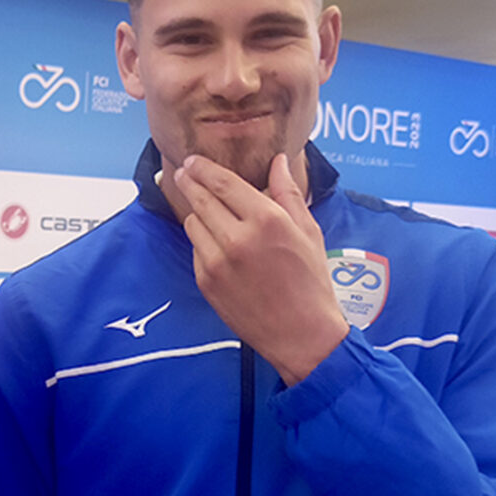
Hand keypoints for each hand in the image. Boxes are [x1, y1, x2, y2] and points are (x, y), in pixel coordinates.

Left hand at [176, 153, 348, 385]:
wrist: (301, 335)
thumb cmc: (311, 283)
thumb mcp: (308, 232)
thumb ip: (288, 193)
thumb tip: (278, 162)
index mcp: (267, 221)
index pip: (223, 183)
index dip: (204, 168)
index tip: (193, 160)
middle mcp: (237, 239)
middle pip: (201, 198)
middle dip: (189, 181)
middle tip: (184, 171)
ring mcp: (217, 262)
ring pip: (194, 222)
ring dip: (198, 211)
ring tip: (205, 207)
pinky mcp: (206, 282)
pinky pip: (195, 249)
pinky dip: (203, 240)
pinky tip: (216, 240)